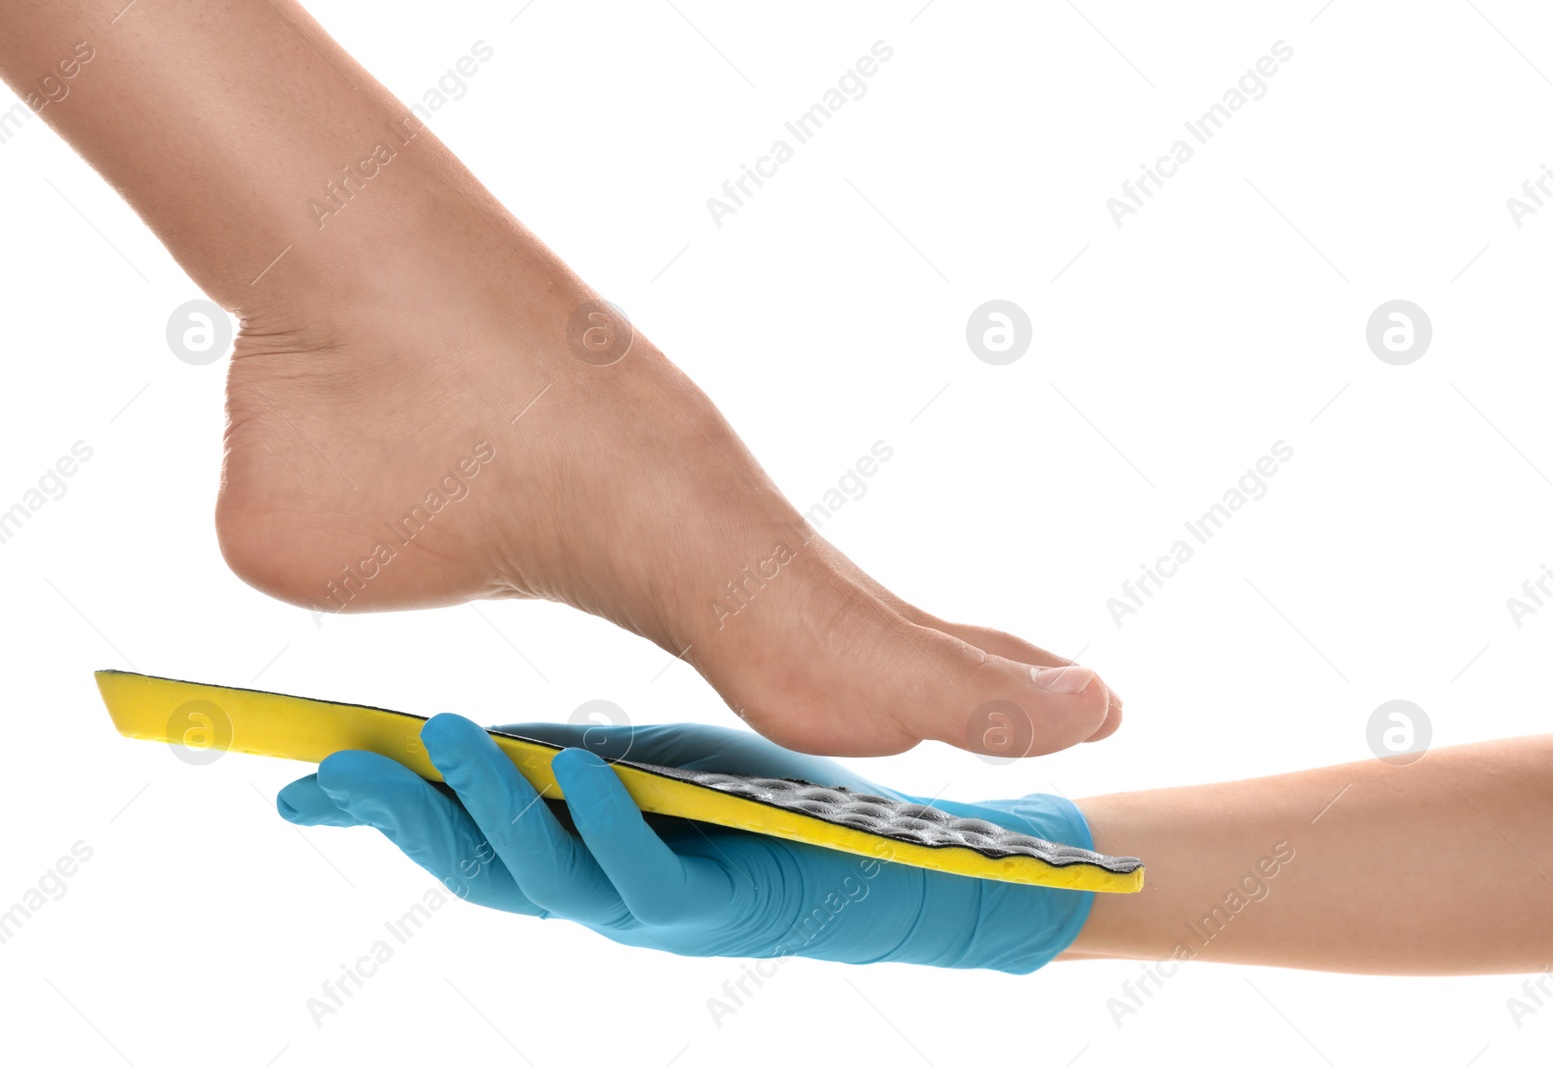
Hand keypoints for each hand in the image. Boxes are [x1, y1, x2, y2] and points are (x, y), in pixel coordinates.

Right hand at [277, 715, 1095, 972]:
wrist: (881, 852)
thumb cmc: (752, 805)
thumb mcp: (632, 768)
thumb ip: (549, 763)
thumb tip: (456, 740)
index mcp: (568, 858)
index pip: (452, 842)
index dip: (373, 816)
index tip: (294, 780)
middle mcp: (595, 896)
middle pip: (477, 872)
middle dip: (403, 819)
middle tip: (335, 762)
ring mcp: (653, 909)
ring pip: (548, 881)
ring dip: (489, 812)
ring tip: (442, 740)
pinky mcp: (722, 910)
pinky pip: (650, 878)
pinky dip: (607, 825)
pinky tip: (578, 768)